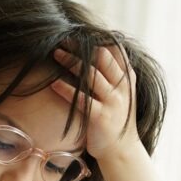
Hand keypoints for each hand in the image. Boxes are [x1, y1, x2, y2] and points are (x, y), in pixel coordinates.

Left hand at [50, 45, 139, 159]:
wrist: (121, 150)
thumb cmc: (115, 119)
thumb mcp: (120, 93)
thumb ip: (112, 75)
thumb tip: (97, 51)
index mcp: (127, 79)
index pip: (114, 51)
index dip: (96, 38)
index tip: (78, 30)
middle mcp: (122, 88)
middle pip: (101, 58)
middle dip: (81, 46)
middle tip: (63, 37)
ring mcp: (113, 102)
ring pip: (91, 76)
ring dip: (71, 62)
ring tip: (55, 53)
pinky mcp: (100, 117)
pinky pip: (81, 99)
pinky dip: (66, 89)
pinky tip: (53, 82)